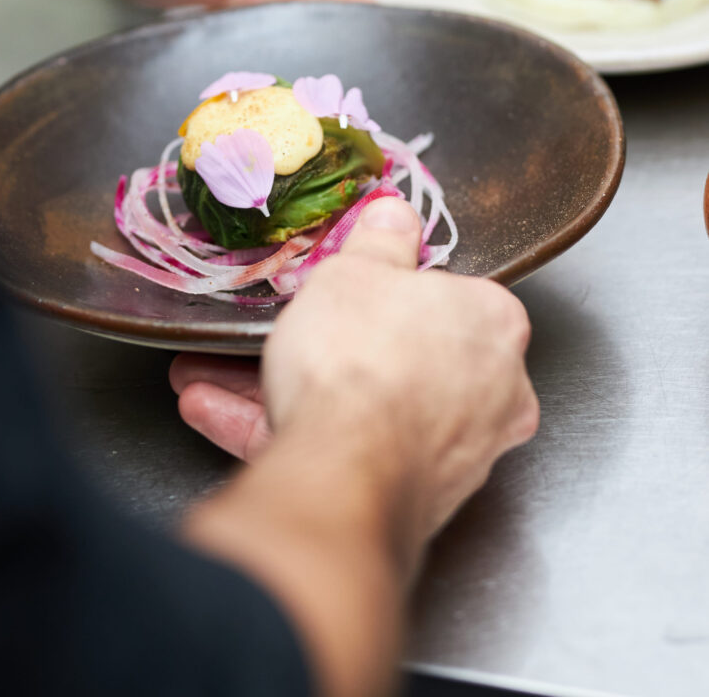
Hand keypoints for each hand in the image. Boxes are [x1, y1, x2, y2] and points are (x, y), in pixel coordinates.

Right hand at [172, 197, 538, 542]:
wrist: (343, 472)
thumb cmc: (364, 361)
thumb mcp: (358, 272)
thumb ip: (381, 240)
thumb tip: (395, 212)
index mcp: (493, 327)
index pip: (446, 296)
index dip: (388, 289)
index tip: (347, 290)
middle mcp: (492, 394)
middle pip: (401, 356)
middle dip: (327, 344)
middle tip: (282, 331)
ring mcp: (453, 453)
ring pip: (361, 408)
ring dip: (285, 387)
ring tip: (216, 372)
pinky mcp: (404, 496)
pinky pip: (337, 451)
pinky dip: (278, 428)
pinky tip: (216, 408)